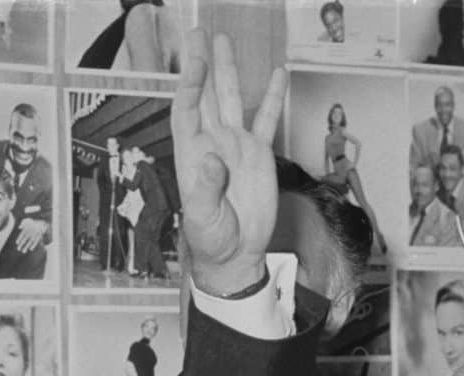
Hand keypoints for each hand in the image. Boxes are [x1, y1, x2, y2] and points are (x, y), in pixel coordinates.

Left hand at [14, 215, 47, 254]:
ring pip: (30, 242)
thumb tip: (19, 227)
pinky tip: (31, 249)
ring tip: (23, 252)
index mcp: (27, 228)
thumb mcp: (27, 221)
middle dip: (21, 244)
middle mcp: (30, 232)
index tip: (17, 243)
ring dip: (26, 247)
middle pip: (25, 239)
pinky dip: (33, 245)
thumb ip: (22, 223)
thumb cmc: (32, 223)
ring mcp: (35, 235)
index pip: (22, 234)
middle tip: (18, 249)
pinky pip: (36, 242)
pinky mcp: (39, 237)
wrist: (41, 223)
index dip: (19, 239)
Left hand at [170, 31, 282, 297]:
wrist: (235, 256)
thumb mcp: (203, 218)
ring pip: (230, 99)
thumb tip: (212, 159)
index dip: (190, 84)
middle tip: (199, 32)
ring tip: (226, 40)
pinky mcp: (257, 155)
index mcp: (192, 154)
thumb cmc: (211, 240)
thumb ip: (206, 188)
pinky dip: (270, 98)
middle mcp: (211, 143)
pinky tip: (277, 75)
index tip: (196, 60)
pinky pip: (264, 120)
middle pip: (204, 95)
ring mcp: (234, 145)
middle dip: (202, 63)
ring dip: (228, 71)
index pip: (187, 110)